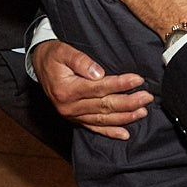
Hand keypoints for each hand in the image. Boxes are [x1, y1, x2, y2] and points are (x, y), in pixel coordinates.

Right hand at [33, 39, 149, 140]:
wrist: (39, 65)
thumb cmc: (54, 56)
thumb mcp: (64, 52)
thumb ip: (81, 61)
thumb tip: (98, 73)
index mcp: (67, 89)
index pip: (100, 88)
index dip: (120, 84)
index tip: (138, 80)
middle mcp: (69, 107)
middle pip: (104, 106)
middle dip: (128, 102)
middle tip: (147, 98)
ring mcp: (72, 115)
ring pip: (102, 119)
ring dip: (124, 117)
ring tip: (142, 112)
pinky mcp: (75, 119)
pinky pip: (94, 128)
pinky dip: (110, 132)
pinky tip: (125, 134)